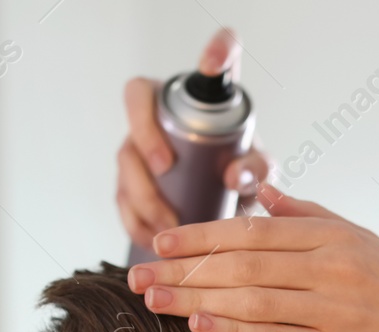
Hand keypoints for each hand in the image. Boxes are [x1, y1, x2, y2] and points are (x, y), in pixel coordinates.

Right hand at [118, 28, 272, 248]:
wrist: (223, 207)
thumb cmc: (240, 175)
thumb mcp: (256, 172)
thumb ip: (256, 169)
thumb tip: (234, 176)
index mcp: (209, 97)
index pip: (219, 52)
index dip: (218, 49)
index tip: (215, 64)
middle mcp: (166, 110)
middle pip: (139, 101)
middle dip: (144, 131)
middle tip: (164, 165)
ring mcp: (141, 141)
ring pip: (126, 155)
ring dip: (142, 189)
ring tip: (168, 220)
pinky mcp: (129, 179)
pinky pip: (121, 196)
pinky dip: (135, 219)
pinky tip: (150, 236)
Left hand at [126, 184, 378, 331]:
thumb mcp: (361, 242)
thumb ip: (308, 215)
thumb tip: (263, 191)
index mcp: (333, 237)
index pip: (253, 230)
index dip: (201, 234)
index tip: (159, 240)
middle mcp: (331, 267)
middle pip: (242, 262)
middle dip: (184, 268)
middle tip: (137, 274)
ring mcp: (332, 308)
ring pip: (250, 298)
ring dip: (195, 299)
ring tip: (153, 301)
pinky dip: (233, 331)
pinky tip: (198, 326)